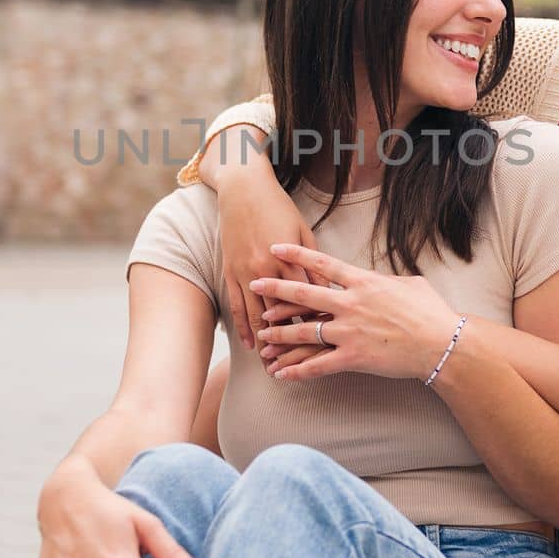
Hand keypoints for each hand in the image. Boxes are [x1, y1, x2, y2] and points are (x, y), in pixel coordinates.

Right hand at [216, 165, 319, 349]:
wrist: (243, 190)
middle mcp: (264, 271)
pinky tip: (251, 345)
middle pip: (280, 315)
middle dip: (291, 342)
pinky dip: (243, 328)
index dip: (315, 325)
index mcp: (287, 260)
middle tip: (302, 367)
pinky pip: (237, 306)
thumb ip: (313, 263)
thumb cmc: (279, 207)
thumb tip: (327, 291)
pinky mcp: (230, 273)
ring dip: (266, 342)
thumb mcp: (303, 231)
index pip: (305, 302)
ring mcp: (244, 273)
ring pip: (256, 316)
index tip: (327, 345)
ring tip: (274, 365)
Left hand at [249, 243, 461, 382]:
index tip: (275, 249)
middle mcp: (351, 304)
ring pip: (304, 332)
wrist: (440, 343)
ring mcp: (349, 332)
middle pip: (303, 295)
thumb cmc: (431, 311)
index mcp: (364, 283)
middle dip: (275, 289)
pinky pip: (318, 366)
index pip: (323, 264)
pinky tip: (281, 374)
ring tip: (260, 335)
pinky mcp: (353, 358)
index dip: (296, 255)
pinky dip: (297, 371)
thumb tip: (378, 278)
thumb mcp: (408, 284)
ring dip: (279, 334)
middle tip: (254, 283)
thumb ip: (385, 281)